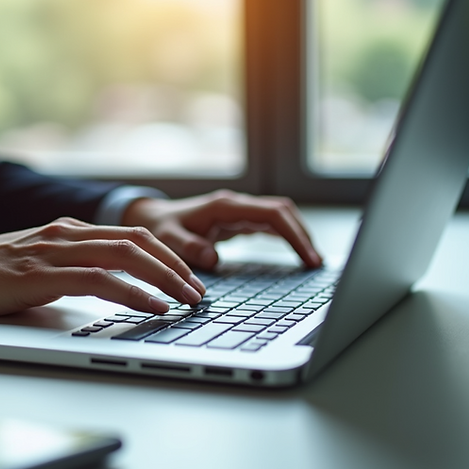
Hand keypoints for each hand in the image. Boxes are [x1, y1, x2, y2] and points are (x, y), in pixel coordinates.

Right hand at [0, 217, 207, 321]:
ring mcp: (56, 250)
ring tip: (187, 300)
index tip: (188, 278)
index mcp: (68, 230)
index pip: (131, 235)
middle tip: (199, 291)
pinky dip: (134, 293)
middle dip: (176, 266)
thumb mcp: (38, 265)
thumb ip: (70, 269)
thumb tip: (105, 287)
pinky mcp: (44, 274)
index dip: (167, 255)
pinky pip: (101, 280)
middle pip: (139, 242)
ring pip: (127, 257)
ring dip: (165, 279)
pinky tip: (153, 306)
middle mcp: (67, 233)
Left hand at [121, 190, 321, 269]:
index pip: (271, 215)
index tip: (306, 255)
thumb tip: (213, 258)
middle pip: (282, 212)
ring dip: (298, 235)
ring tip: (312, 261)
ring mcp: (239, 211)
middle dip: (302, 235)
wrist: (152, 218)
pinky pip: (271, 225)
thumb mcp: (166, 239)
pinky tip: (298, 253)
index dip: (293, 234)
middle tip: (316, 262)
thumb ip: (187, 248)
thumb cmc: (160, 229)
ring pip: (279, 216)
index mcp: (224, 207)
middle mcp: (236, 205)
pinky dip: (286, 237)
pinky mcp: (240, 220)